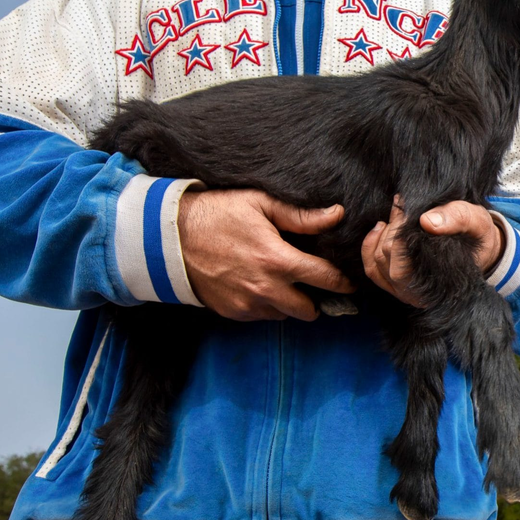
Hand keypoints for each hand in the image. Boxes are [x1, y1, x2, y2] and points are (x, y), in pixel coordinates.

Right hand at [178, 189, 354, 320]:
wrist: (169, 237)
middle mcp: (266, 288)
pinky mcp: (232, 312)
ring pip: (285, 315)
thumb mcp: (260, 203)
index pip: (326, 279)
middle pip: (309, 310)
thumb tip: (337, 214)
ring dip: (290, 303)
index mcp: (278, 260)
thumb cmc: (218, 213)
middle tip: (313, 285)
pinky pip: (261, 316)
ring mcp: (247, 303)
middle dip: (316, 299)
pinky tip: (259, 285)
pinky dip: (266, 306)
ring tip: (283, 282)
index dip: (343, 281)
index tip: (350, 281)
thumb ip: (301, 215)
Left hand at [361, 200, 503, 306]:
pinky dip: (370, 247)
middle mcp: (418, 294)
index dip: (401, 227)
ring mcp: (404, 292)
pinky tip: (379, 228)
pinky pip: (373, 270)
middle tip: (402, 207)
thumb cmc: (476, 236)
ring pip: (377, 263)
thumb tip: (427, 221)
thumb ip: (457, 217)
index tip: (407, 205)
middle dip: (391, 229)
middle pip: (387, 258)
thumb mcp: (476, 221)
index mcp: (437, 282)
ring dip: (380, 236)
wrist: (480, 249)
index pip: (404, 255)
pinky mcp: (396, 286)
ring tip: (393, 216)